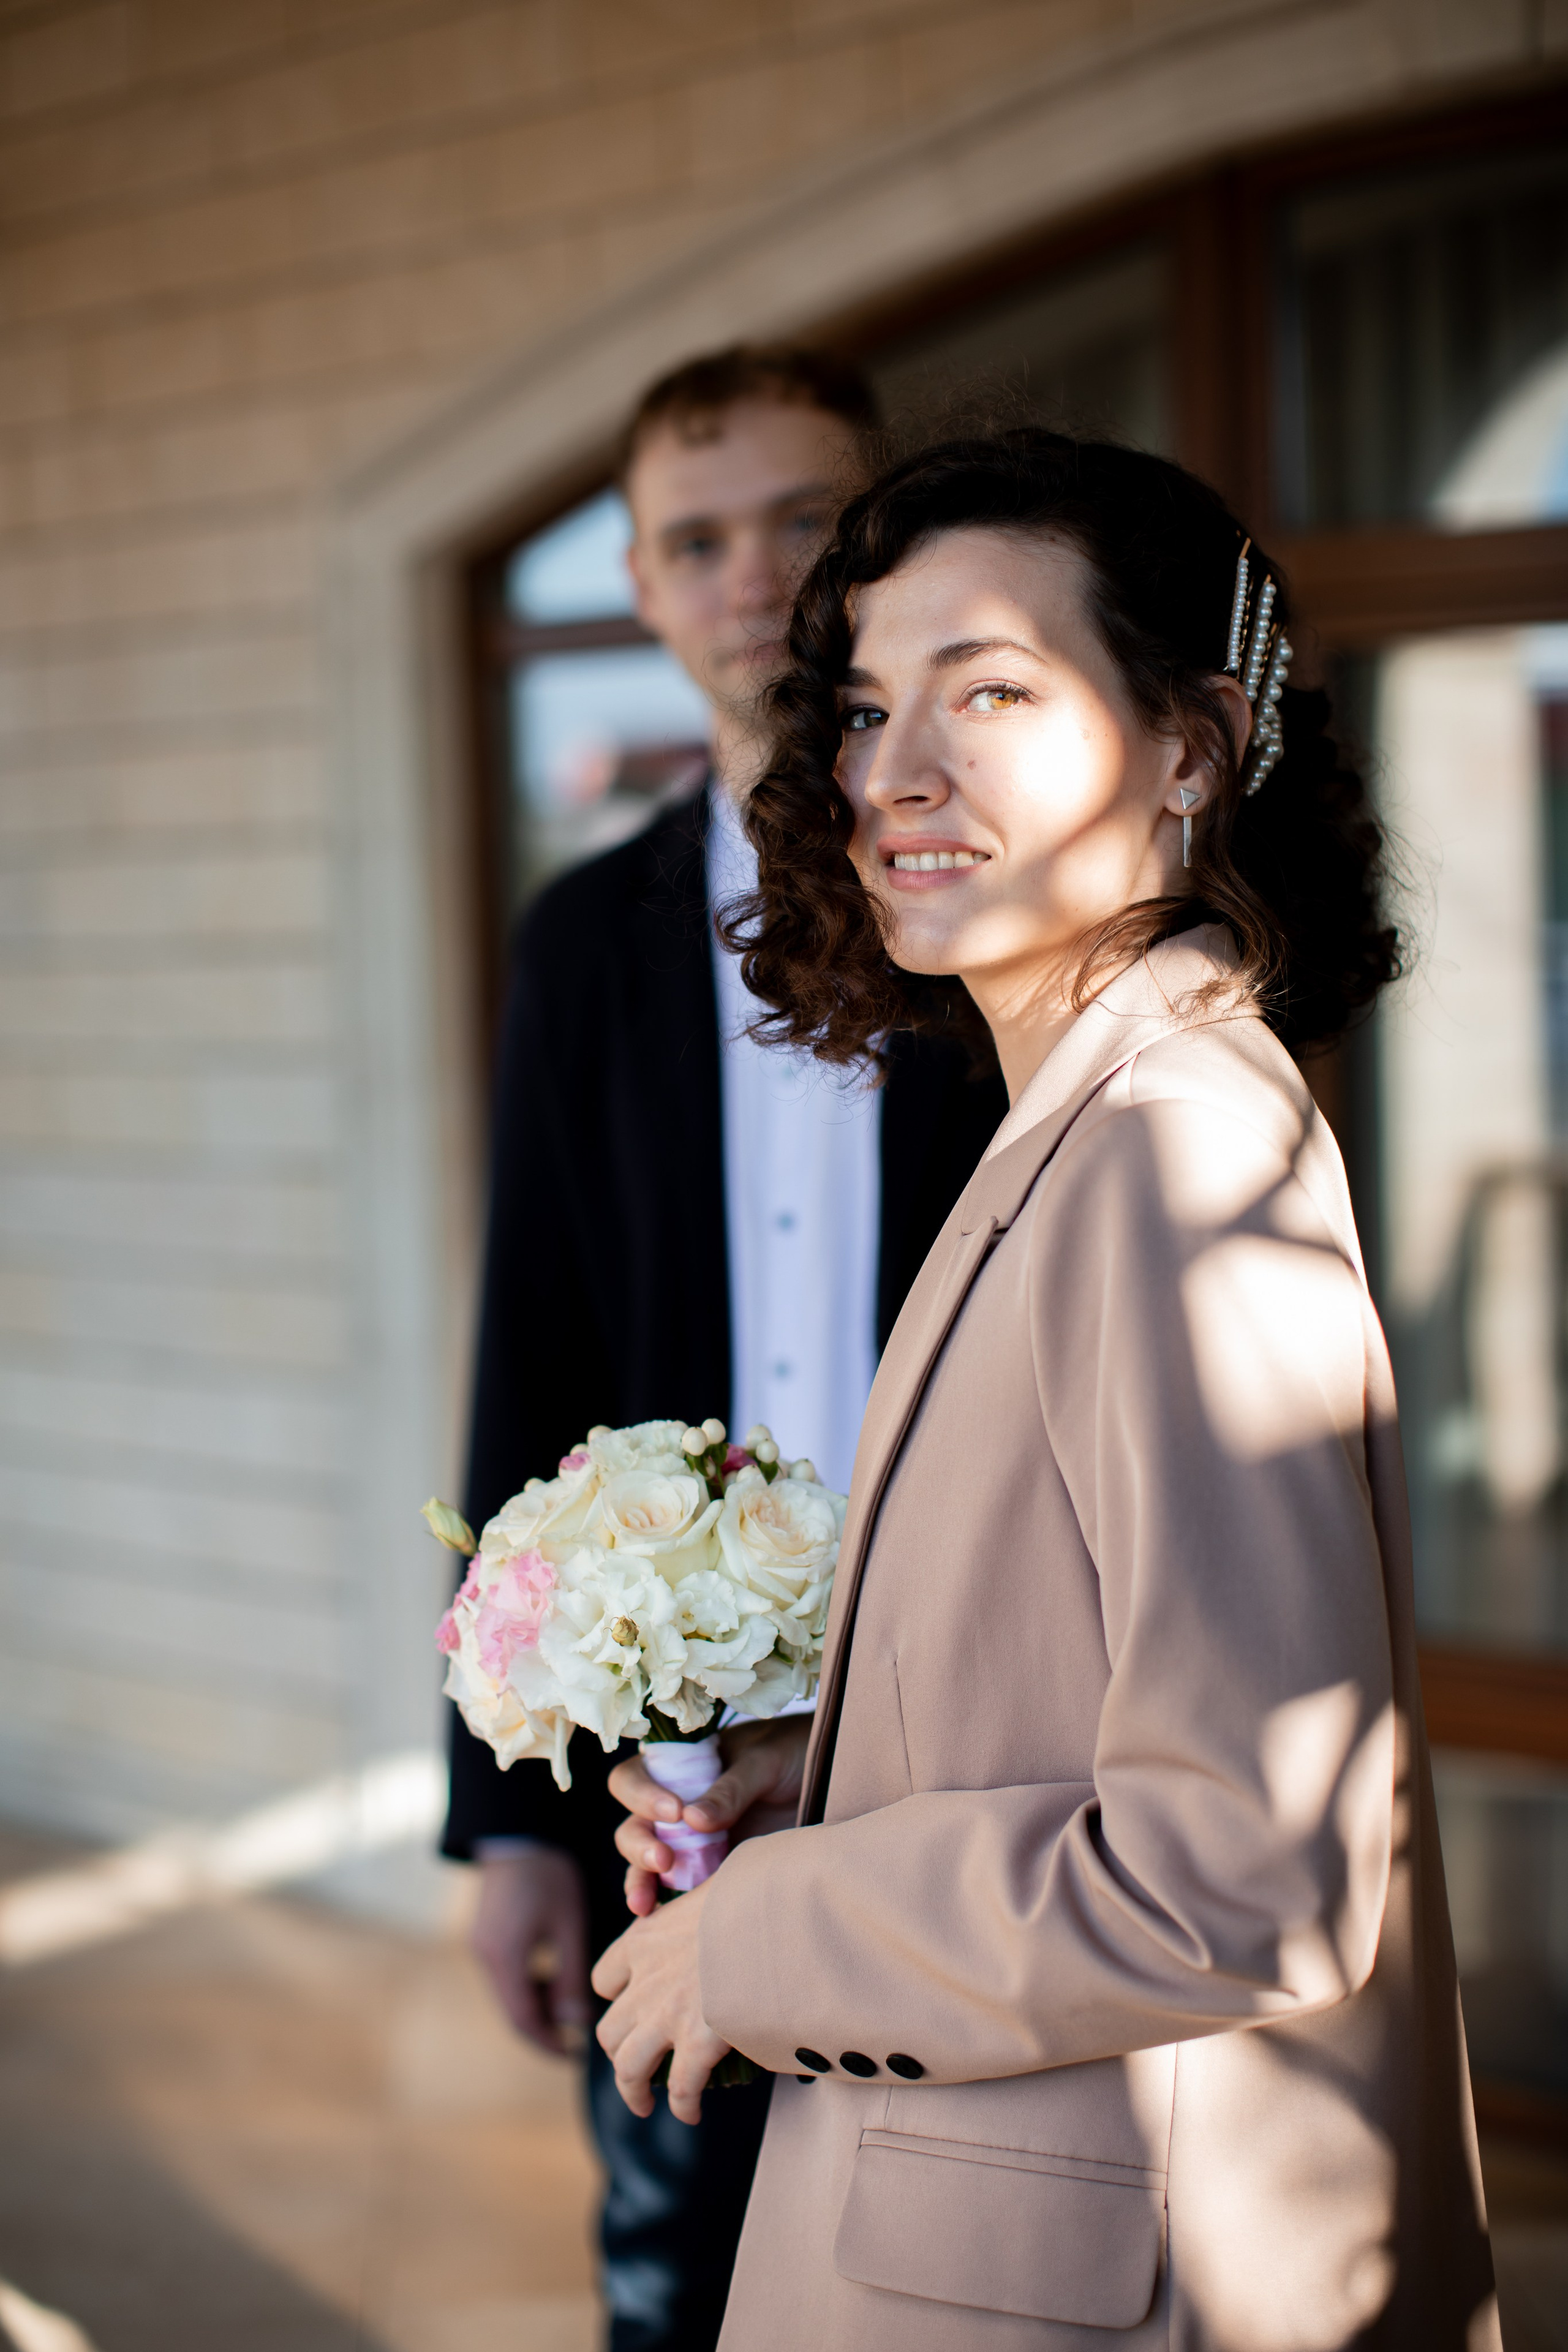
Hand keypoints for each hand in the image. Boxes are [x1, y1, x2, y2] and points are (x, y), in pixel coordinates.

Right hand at [470, 1845, 590, 2055]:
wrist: (518, 1831)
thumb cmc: (549, 1874)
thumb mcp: (568, 1924)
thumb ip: (571, 1974)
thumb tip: (576, 2021)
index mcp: (505, 1957)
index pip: (524, 2019)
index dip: (550, 2043)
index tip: (577, 2056)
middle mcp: (486, 1957)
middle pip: (513, 2012)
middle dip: (544, 2031)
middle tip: (576, 2042)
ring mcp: (483, 1947)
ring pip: (510, 1995)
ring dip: (538, 2008)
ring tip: (572, 2009)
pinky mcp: (487, 1937)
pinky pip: (507, 1976)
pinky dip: (530, 1987)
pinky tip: (554, 1979)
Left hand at [591, 1877, 730, 2123]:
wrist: (775, 1910)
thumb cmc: (753, 1890)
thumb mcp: (712, 1891)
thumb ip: (704, 1911)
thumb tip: (731, 1907)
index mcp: (644, 1940)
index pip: (605, 1977)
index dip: (616, 1997)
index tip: (632, 2008)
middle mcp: (645, 1981)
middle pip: (609, 2031)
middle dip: (618, 2053)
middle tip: (635, 2067)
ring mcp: (667, 2014)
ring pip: (628, 2068)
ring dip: (633, 2091)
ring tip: (645, 2105)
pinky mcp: (696, 2042)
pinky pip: (680, 2088)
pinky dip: (683, 2107)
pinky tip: (692, 2114)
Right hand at [609, 1715, 812, 1915]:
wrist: (835, 1776)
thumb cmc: (795, 1753)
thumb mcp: (765, 1762)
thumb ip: (730, 1789)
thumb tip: (691, 1822)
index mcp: (681, 1767)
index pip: (634, 1778)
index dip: (642, 1795)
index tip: (674, 1811)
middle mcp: (678, 1806)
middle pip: (634, 1827)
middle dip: (639, 1845)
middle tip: (663, 1861)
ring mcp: (694, 1843)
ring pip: (648, 1865)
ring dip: (641, 1881)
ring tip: (645, 1904)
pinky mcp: (715, 1872)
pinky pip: (681, 1892)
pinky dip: (667, 1908)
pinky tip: (662, 1924)